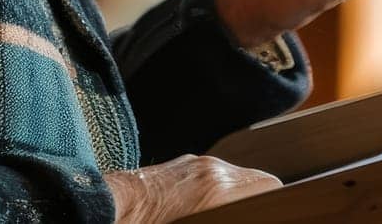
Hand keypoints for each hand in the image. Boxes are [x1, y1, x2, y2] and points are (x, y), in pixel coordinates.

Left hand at [105, 155, 280, 222]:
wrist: (104, 210)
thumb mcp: (200, 222)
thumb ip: (227, 213)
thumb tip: (243, 210)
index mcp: (218, 189)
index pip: (271, 186)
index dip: (277, 203)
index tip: (275, 212)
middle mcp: (212, 169)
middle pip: (258, 181)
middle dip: (259, 202)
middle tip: (254, 214)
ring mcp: (195, 163)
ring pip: (235, 178)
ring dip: (237, 198)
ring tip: (227, 214)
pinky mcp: (180, 164)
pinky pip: (213, 176)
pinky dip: (217, 193)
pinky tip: (203, 212)